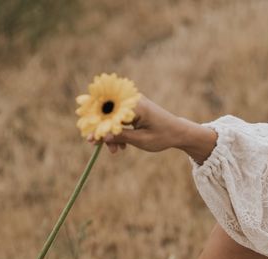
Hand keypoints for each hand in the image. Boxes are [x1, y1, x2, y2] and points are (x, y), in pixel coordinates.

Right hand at [87, 95, 216, 162]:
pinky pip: (118, 118)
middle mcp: (131, 99)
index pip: (110, 112)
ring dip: (110, 133)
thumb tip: (103, 137)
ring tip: (114, 150)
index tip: (90, 138)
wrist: (177, 132)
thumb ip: (122, 137)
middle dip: (102, 130)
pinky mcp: (132, 108)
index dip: (98, 125)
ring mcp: (131, 103)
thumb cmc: (162, 136)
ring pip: (112, 117)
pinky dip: (117, 131)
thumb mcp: (141, 140)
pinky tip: (120, 145)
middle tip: (94, 145)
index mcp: (135, 105)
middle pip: (108, 113)